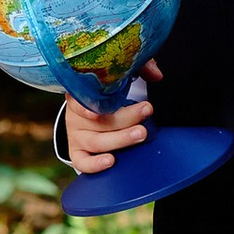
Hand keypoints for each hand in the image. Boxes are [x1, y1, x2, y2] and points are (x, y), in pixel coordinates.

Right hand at [63, 59, 158, 173]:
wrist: (90, 114)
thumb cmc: (105, 94)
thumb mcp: (118, 77)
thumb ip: (138, 69)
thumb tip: (158, 75)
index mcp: (80, 94)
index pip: (82, 96)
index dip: (93, 99)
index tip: (112, 97)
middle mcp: (75, 116)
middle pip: (98, 121)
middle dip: (125, 117)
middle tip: (146, 111)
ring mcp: (76, 136)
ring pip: (96, 142)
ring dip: (120, 138)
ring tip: (141, 133)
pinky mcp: (77, 153)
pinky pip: (82, 163)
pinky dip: (95, 165)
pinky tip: (110, 161)